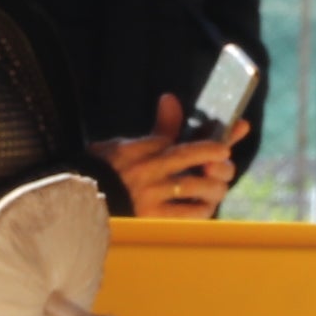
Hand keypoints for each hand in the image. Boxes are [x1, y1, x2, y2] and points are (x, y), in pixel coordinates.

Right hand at [94, 95, 242, 220]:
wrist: (77, 205)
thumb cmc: (104, 174)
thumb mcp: (125, 146)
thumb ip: (157, 129)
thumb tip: (170, 98)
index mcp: (143, 148)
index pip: (184, 138)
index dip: (215, 135)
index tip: (238, 129)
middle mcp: (148, 169)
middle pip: (195, 156)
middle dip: (219, 158)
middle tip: (224, 161)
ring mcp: (151, 194)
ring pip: (198, 185)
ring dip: (215, 186)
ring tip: (217, 188)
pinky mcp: (152, 218)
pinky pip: (190, 213)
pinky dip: (204, 209)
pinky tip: (205, 206)